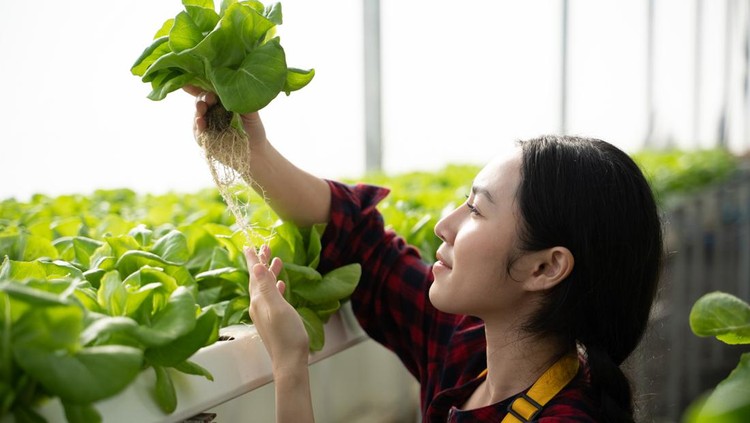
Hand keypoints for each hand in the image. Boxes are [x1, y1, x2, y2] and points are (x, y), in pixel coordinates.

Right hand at [183, 85, 267, 149]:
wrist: (256, 152)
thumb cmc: (254, 130)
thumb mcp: (252, 113)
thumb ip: (244, 101)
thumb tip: (238, 86)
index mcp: (222, 102)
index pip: (209, 90)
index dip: (201, 83)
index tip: (196, 77)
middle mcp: (212, 111)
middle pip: (201, 100)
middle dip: (202, 97)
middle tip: (209, 98)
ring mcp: (207, 124)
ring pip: (198, 113)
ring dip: (198, 109)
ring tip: (202, 108)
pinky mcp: (205, 138)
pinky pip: (198, 131)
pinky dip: (198, 126)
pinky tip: (200, 121)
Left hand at [245, 245, 309, 373]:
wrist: (289, 360)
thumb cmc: (286, 334)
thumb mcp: (277, 307)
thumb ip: (267, 287)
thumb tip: (257, 267)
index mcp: (259, 300)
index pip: (255, 275)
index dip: (253, 260)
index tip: (249, 245)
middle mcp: (259, 305)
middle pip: (258, 279)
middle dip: (261, 263)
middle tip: (264, 247)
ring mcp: (266, 313)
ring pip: (266, 287)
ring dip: (269, 273)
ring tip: (276, 260)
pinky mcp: (274, 319)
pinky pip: (273, 297)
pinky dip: (276, 287)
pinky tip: (281, 284)